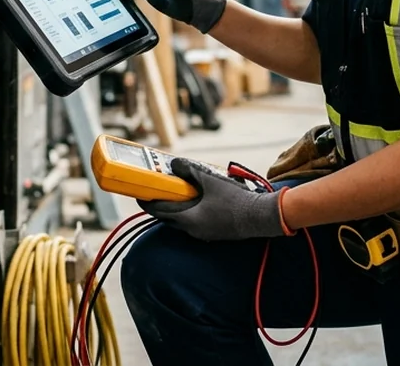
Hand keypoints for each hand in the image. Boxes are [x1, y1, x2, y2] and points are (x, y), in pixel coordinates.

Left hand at [140, 159, 285, 241]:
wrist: (260, 216)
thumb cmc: (235, 200)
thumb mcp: (210, 180)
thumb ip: (190, 171)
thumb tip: (174, 165)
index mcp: (188, 219)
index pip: (160, 212)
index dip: (148, 202)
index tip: (139, 194)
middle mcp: (193, 230)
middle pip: (169, 217)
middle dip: (162, 204)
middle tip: (157, 191)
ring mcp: (204, 233)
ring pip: (182, 220)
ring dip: (177, 207)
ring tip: (177, 191)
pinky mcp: (213, 232)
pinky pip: (194, 221)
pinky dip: (190, 210)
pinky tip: (197, 199)